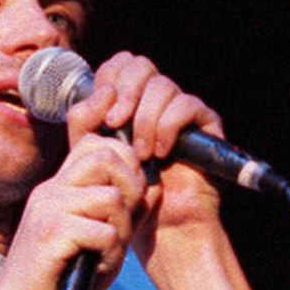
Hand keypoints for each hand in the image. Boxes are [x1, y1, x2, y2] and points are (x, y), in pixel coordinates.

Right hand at [0, 130, 146, 289]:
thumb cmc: (61, 281)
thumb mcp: (99, 240)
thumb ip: (123, 213)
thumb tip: (154, 184)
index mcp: (59, 187)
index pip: (96, 144)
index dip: (125, 163)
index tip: (130, 198)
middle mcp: (51, 190)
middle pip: (105, 156)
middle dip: (130, 186)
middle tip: (126, 220)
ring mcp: (47, 208)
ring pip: (110, 197)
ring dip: (121, 229)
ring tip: (107, 253)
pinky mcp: (49, 233)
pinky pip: (103, 233)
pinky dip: (110, 255)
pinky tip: (96, 269)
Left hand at [64, 52, 226, 267]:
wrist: (159, 225)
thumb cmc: (126, 191)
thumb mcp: (92, 154)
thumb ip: (84, 121)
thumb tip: (102, 92)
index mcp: (128, 100)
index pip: (120, 64)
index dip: (109, 77)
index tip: (102, 112)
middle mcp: (155, 99)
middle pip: (140, 65)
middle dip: (125, 92)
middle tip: (116, 124)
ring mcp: (181, 108)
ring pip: (162, 86)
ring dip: (145, 120)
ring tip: (140, 153)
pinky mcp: (205, 123)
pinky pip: (186, 105)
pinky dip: (168, 127)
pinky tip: (161, 153)